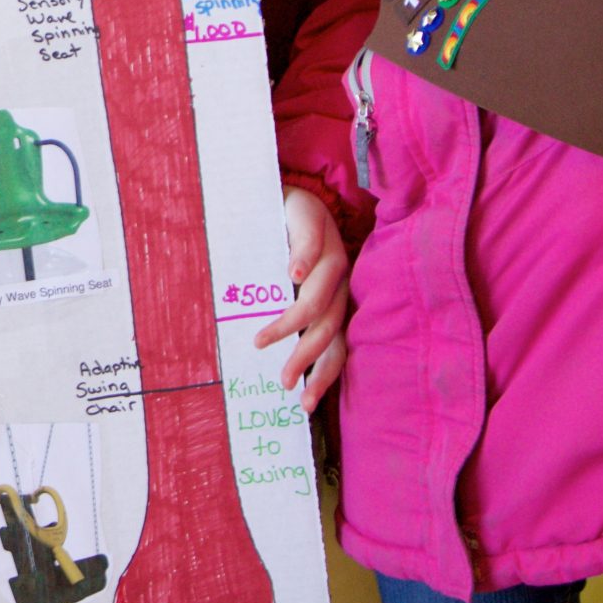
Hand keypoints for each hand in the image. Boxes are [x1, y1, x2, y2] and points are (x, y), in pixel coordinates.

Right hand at [253, 186, 348, 411]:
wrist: (293, 199)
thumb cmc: (286, 252)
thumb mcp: (288, 291)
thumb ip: (287, 320)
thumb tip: (261, 361)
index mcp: (337, 302)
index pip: (338, 347)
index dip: (324, 375)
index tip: (304, 403)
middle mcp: (341, 283)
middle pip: (328, 328)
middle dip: (305, 358)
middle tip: (283, 381)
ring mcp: (331, 253)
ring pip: (319, 296)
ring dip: (291, 322)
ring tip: (262, 340)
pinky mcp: (316, 225)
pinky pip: (312, 248)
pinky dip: (303, 261)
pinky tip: (291, 274)